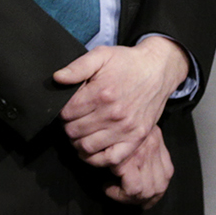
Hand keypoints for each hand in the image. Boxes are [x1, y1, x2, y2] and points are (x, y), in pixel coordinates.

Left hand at [53, 37, 189, 168]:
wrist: (158, 70)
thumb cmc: (128, 63)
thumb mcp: (102, 54)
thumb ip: (77, 66)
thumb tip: (57, 78)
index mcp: (102, 93)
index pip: (66, 113)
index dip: (63, 111)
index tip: (70, 107)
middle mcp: (113, 114)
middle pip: (73, 131)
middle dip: (69, 125)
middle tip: (75, 119)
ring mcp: (125, 128)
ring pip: (86, 146)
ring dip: (78, 142)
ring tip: (81, 132)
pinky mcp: (136, 138)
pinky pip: (110, 159)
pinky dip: (96, 159)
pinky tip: (92, 149)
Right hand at [104, 125, 172, 207]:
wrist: (109, 108)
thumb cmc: (115, 121)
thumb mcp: (132, 129)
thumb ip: (137, 144)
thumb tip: (132, 169)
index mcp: (157, 143)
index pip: (166, 174)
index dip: (156, 192)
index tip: (143, 199)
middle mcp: (154, 149)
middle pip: (159, 187)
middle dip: (143, 200)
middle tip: (126, 198)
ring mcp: (143, 156)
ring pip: (147, 191)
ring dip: (129, 198)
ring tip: (115, 191)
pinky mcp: (128, 162)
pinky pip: (133, 189)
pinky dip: (119, 194)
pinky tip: (108, 187)